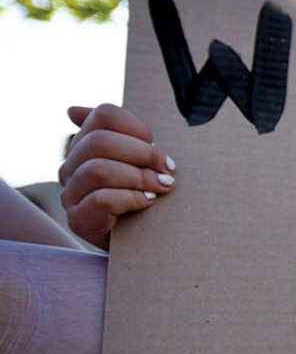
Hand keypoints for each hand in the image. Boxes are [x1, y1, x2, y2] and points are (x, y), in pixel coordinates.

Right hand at [58, 104, 175, 249]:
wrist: (143, 243)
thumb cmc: (144, 196)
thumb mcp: (137, 163)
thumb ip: (119, 136)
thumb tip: (72, 111)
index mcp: (85, 145)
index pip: (103, 115)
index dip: (136, 127)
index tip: (157, 147)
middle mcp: (71, 167)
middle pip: (99, 141)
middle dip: (142, 154)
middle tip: (167, 170)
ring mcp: (70, 194)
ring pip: (98, 169)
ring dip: (138, 177)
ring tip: (160, 187)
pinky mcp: (78, 220)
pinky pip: (100, 199)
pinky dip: (130, 198)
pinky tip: (146, 202)